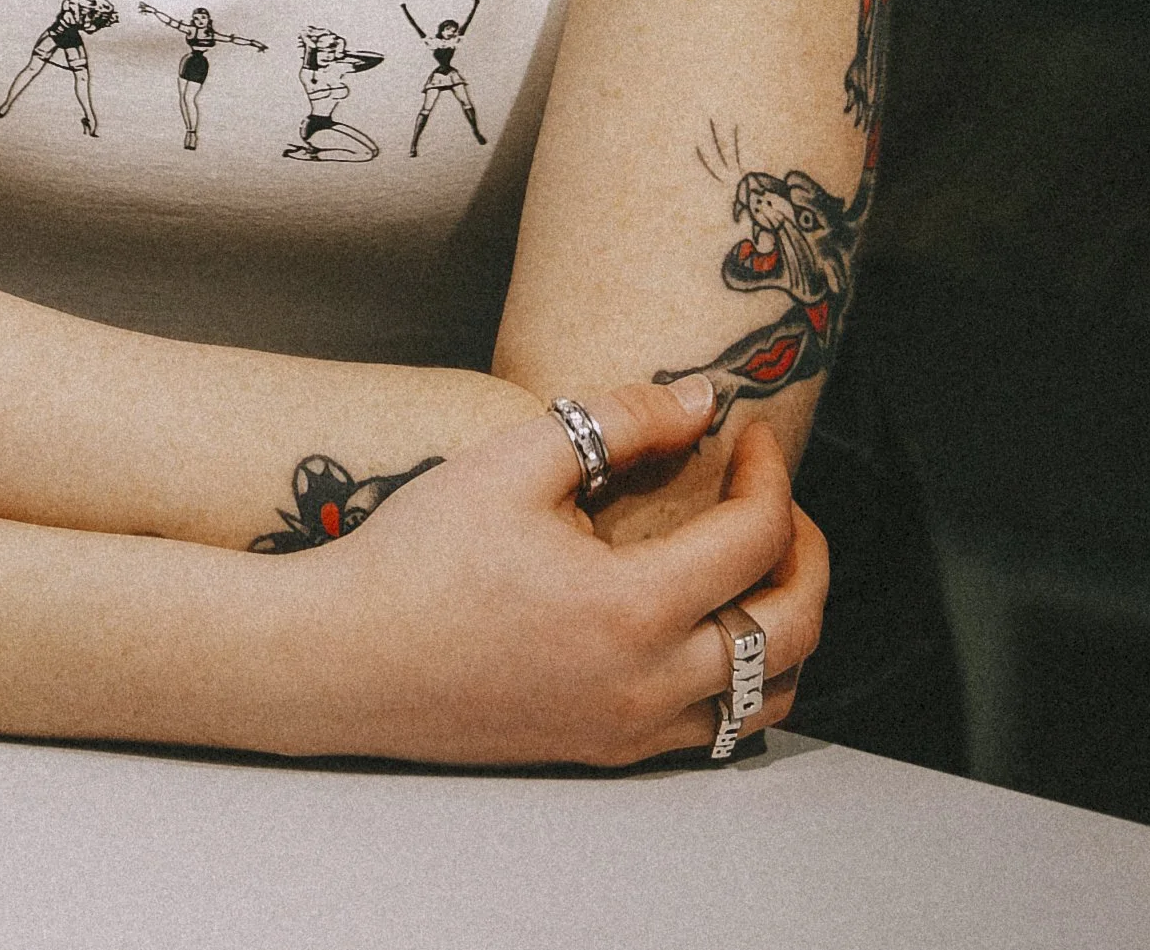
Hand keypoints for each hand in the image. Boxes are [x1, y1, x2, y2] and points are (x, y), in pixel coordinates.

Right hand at [277, 387, 824, 769]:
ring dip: (786, 624)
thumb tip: (702, 399)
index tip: (744, 432)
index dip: (768, 474)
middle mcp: (648, 685)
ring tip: (752, 562)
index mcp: (632, 610)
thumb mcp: (515, 458)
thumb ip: (619, 421)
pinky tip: (702, 623)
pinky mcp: (604, 750)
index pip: (756, 540)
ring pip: (769, 697)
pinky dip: (741, 676)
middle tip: (770, 496)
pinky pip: (716, 728)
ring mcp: (630, 729)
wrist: (344, 658)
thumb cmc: (420, 555)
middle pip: (793, 629)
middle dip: (805, 551)